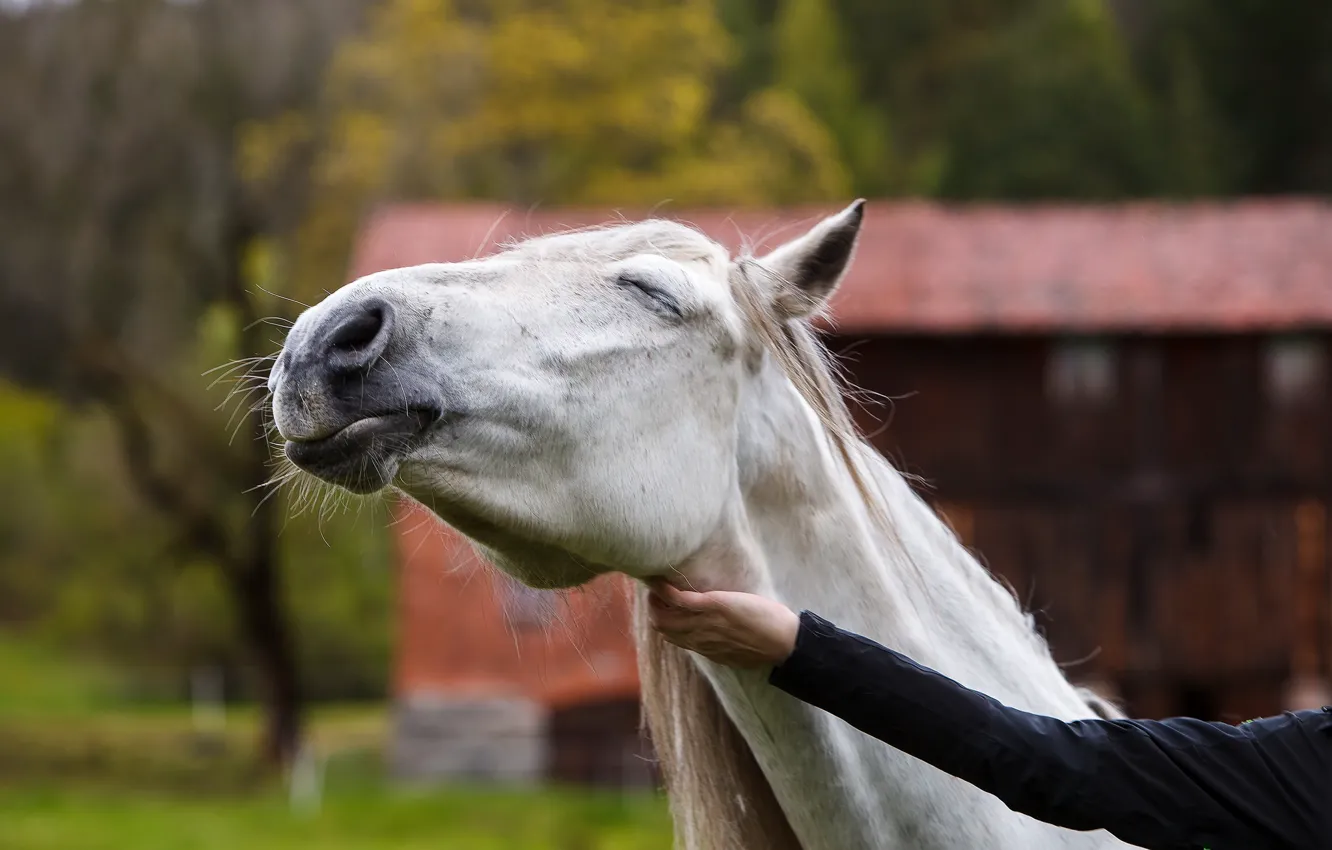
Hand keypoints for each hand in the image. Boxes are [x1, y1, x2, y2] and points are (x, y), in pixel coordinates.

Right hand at [646, 579, 799, 668]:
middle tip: (656, 591)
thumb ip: (720, 646)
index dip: (661, 621)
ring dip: (655, 597)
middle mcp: (698, 638)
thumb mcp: (736, 653)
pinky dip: (663, 588)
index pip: (671, 637)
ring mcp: (703, 623)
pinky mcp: (712, 606)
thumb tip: (716, 640)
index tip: (661, 607)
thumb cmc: (766, 646)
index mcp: (704, 648)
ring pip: (662, 614)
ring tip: (657, 583)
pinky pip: (677, 598)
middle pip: (660, 626)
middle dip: (653, 608)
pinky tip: (660, 579)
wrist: (782, 642)